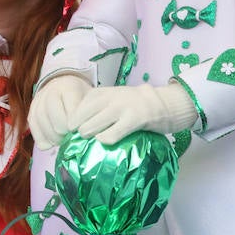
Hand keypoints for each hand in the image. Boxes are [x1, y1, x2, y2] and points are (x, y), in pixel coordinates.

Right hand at [28, 75, 91, 149]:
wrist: (64, 89)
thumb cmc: (81, 99)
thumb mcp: (90, 101)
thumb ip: (89, 114)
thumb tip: (88, 133)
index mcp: (69, 86)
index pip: (70, 103)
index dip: (74, 120)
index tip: (80, 131)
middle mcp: (51, 90)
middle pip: (52, 111)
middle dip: (61, 128)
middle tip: (70, 138)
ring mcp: (39, 100)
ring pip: (39, 118)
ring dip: (50, 135)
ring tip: (60, 142)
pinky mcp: (31, 110)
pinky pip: (32, 125)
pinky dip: (40, 137)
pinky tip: (49, 144)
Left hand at [70, 83, 197, 144]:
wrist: (162, 103)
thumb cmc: (132, 105)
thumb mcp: (111, 99)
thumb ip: (95, 108)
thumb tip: (75, 125)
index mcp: (100, 92)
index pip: (76, 108)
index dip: (72, 121)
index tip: (72, 130)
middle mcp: (108, 98)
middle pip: (81, 118)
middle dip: (78, 130)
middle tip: (81, 137)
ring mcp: (121, 108)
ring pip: (92, 126)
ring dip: (89, 136)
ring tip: (93, 140)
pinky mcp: (134, 120)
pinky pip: (111, 135)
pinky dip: (105, 140)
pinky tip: (106, 141)